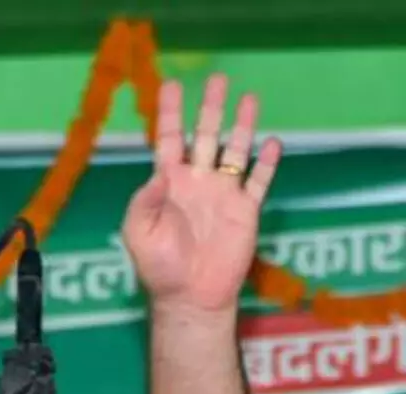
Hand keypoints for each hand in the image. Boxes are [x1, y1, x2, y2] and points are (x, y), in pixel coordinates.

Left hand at [121, 74, 282, 312]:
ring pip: (235, 152)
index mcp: (167, 185)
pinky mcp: (245, 211)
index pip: (169, 140)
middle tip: (216, 79)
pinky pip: (258, 182)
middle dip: (210, 109)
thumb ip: (145, 201)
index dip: (170, 114)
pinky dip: (267, 163)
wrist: (190, 296)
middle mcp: (196, 183)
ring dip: (242, 126)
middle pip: (205, 136)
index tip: (172, 86)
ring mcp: (222, 195)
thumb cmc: (158, 266)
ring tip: (249, 97)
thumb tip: (160, 172)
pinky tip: (273, 142)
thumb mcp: (138, 232)